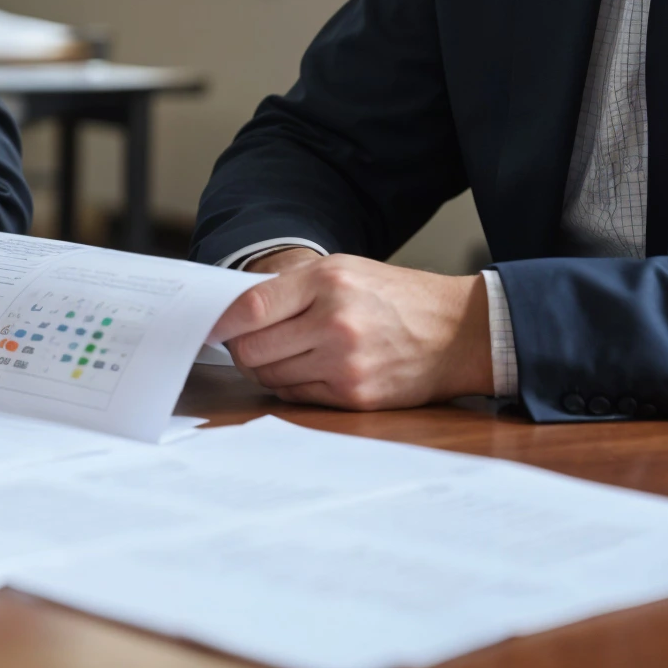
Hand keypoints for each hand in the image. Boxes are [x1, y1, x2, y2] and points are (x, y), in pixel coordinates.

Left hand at [211, 253, 492, 409]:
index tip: (210, 326)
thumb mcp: (346, 271)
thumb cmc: (396, 298)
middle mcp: (334, 322)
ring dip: (267, 369)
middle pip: (253, 349)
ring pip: (270, 376)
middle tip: (247, 343)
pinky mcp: (354, 396)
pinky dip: (292, 385)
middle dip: (242, 349)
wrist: (457, 332)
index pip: (251, 307)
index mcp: (328, 282)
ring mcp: (345, 363)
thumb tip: (235, 312)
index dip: (221, 322)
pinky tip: (308, 369)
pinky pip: (297, 396)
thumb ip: (293, 289)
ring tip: (285, 354)